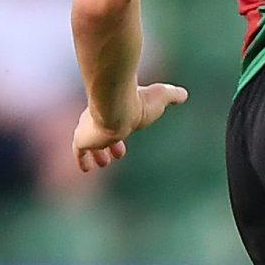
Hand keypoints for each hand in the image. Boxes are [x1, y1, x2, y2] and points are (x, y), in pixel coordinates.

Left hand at [73, 83, 187, 173]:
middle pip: (104, 131)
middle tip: (118, 154)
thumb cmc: (138, 101)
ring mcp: (90, 129)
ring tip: (104, 163)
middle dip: (111, 142)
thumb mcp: (161, 96)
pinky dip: (83, 160)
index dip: (123, 130)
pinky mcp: (83, 140)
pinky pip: (80, 153)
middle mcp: (100, 117)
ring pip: (92, 143)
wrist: (115, 105)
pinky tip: (87, 169)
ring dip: (99, 153)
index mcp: (116, 107)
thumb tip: (184, 94)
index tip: (128, 137)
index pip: (117, 119)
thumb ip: (172, 95)